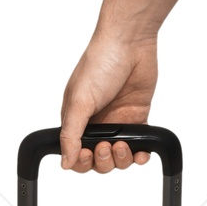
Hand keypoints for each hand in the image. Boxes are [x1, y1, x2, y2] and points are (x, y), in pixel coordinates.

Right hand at [59, 0, 194, 171]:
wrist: (130, 42)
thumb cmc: (99, 63)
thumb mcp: (79, 100)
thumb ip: (71, 134)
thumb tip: (65, 162)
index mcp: (76, 118)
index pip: (74, 153)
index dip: (81, 161)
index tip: (88, 154)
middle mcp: (96, 121)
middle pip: (97, 159)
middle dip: (102, 160)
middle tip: (107, 146)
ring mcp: (117, 120)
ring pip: (118, 156)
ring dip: (121, 159)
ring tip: (123, 144)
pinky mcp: (137, 117)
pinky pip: (139, 145)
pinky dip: (140, 154)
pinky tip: (141, 152)